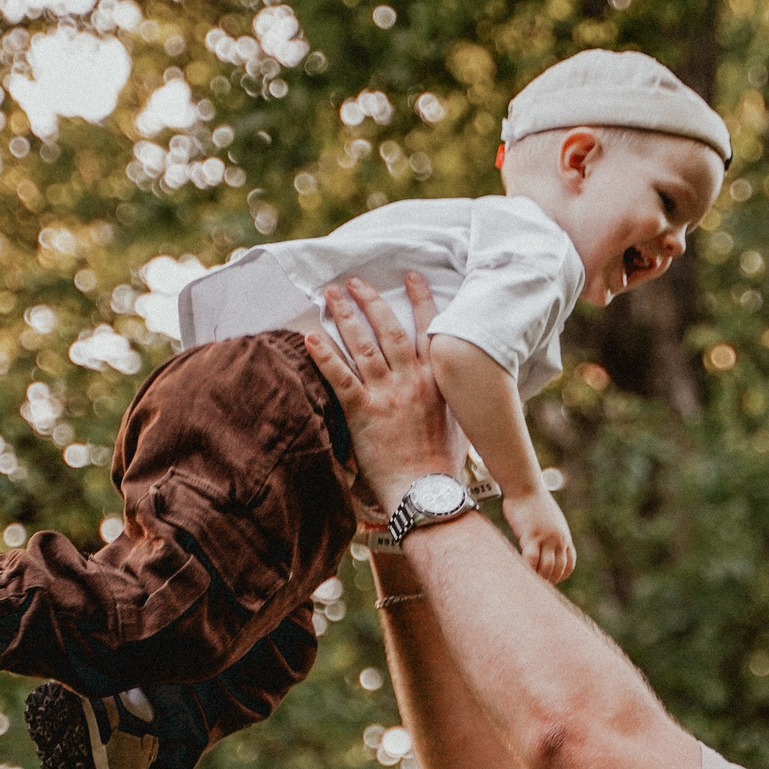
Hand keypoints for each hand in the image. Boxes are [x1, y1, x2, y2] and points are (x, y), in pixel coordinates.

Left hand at [307, 273, 460, 510]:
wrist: (427, 492)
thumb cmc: (443, 464)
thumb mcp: (458, 422)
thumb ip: (451, 397)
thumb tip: (458, 386)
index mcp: (437, 381)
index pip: (428, 329)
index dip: (419, 299)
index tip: (410, 277)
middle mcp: (412, 381)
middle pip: (389, 330)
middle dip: (371, 301)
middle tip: (355, 281)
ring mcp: (386, 395)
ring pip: (363, 346)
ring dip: (346, 317)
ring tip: (332, 295)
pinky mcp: (363, 412)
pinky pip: (339, 378)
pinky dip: (324, 356)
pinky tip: (310, 337)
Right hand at [506, 486, 575, 582]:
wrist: (526, 486)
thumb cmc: (532, 502)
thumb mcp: (548, 520)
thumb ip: (549, 533)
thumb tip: (542, 542)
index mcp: (564, 536)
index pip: (569, 563)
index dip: (561, 575)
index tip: (552, 581)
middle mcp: (558, 539)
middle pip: (558, 568)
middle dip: (550, 580)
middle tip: (537, 587)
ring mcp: (546, 538)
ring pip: (547, 567)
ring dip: (539, 578)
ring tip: (529, 584)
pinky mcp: (531, 535)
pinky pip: (531, 559)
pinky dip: (528, 569)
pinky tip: (520, 572)